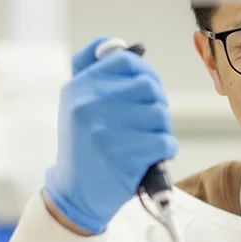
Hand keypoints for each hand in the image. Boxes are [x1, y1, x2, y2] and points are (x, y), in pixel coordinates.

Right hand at [43, 37, 177, 233]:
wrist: (75, 193)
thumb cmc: (85, 147)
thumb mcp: (77, 105)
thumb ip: (95, 72)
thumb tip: (129, 47)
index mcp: (79, 86)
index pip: (126, 61)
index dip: (145, 73)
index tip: (147, 91)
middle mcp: (86, 103)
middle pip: (148, 87)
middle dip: (156, 105)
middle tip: (148, 124)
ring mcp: (101, 128)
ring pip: (159, 114)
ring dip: (162, 130)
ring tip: (148, 141)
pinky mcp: (119, 153)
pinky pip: (163, 141)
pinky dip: (165, 150)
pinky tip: (152, 156)